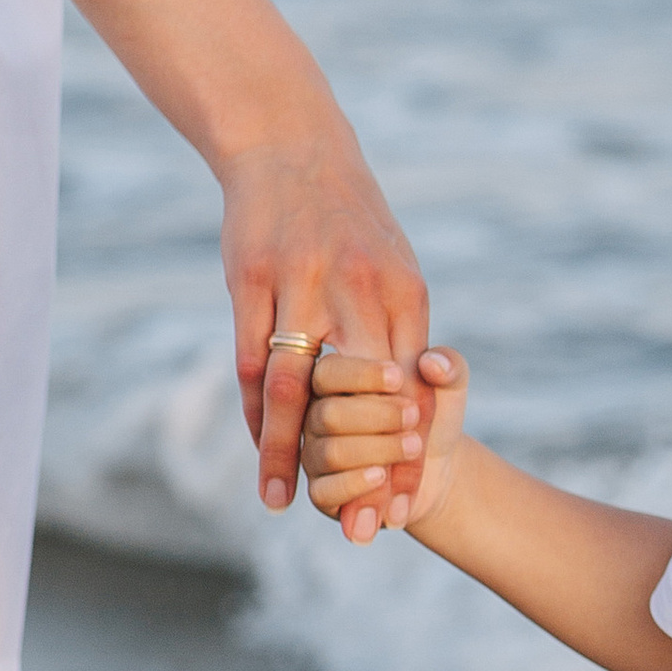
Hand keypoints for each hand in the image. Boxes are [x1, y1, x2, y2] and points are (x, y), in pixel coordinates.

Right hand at [226, 132, 429, 540]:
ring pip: (294, 386)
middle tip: (355, 525)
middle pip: (360, 400)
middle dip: (359, 467)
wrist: (291, 145)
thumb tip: (420, 401)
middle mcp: (358, 291)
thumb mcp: (396, 271)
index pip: (411, 393)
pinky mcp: (251, 279)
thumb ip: (406, 336)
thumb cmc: (353, 221)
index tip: (402, 506)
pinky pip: (252, 358)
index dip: (406, 453)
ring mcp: (301, 284)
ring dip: (288, 451)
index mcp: (405, 296)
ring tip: (284, 501)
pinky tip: (258, 447)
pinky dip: (256, 409)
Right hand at [302, 347, 468, 542]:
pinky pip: (324, 492)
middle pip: (328, 414)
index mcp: (334, 385)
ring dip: (377, 450)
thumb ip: (449, 368)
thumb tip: (433, 363)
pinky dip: (357, 484)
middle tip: (415, 416)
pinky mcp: (322, 493)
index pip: (328, 372)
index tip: (399, 377)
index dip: (361, 375)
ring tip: (414, 447)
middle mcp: (316, 418)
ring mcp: (316, 456)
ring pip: (331, 453)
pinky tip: (382, 476)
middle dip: (376, 416)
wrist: (435, 471)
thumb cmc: (430, 421)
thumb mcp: (449, 391)